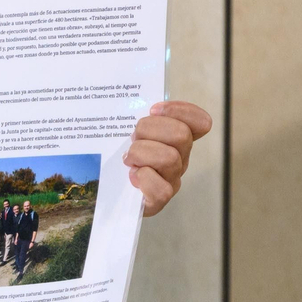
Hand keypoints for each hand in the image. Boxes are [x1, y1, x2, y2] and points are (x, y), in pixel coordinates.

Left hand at [125, 100, 212, 216]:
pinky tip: (132, 177)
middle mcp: (180, 158)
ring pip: (169, 158)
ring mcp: (171, 180)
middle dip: (149, 130)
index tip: (153, 110)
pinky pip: (161, 190)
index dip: (179, 111)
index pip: (199, 122)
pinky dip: (143, 180)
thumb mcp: (126, 129)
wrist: (102, 190)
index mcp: (176, 139)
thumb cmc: (116, 154)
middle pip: (181, 134)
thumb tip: (136, 99)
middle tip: (133, 137)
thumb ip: (136, 114)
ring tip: (128, 159)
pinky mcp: (158, 201)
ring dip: (141, 154)